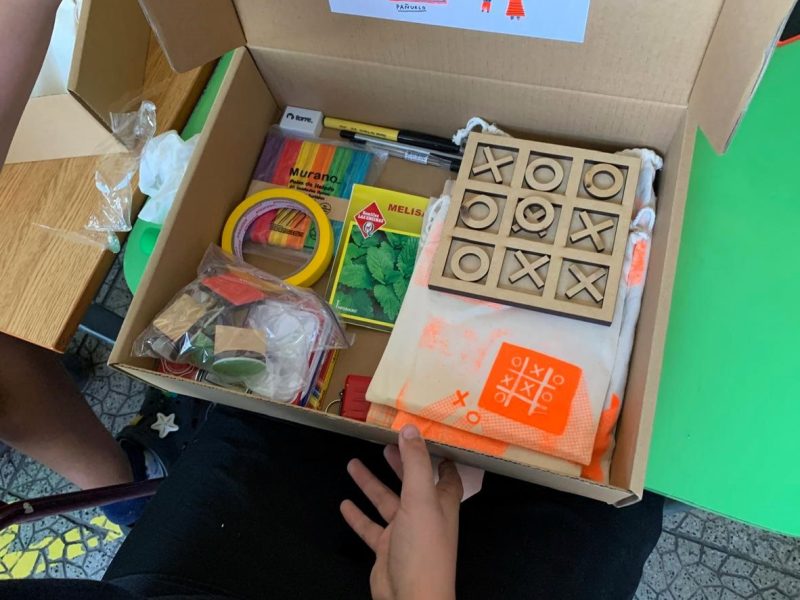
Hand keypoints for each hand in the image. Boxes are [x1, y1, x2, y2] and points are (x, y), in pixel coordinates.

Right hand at [341, 424, 462, 599]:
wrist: (412, 598)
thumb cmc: (424, 549)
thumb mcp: (420, 498)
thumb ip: (415, 463)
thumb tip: (410, 429)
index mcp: (441, 502)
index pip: (445, 474)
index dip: (437, 456)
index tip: (426, 438)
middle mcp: (425, 514)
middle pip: (412, 482)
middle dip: (399, 464)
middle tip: (384, 444)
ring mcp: (405, 532)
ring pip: (386, 502)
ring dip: (371, 484)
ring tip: (353, 464)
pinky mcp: (387, 549)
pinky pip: (370, 528)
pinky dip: (358, 516)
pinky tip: (345, 505)